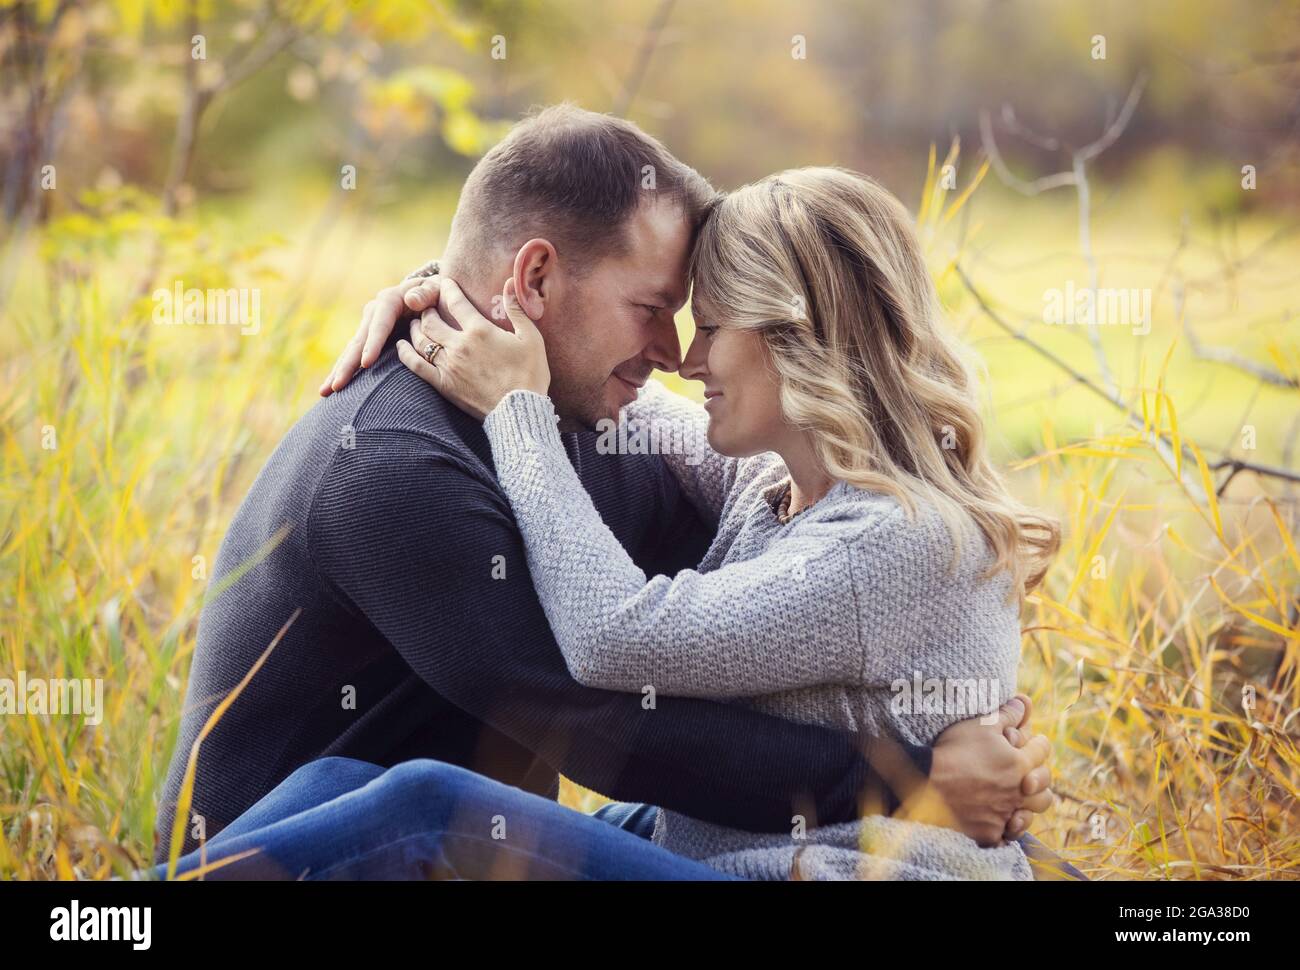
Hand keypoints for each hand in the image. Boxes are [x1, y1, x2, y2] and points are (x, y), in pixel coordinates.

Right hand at [319, 272, 441, 395]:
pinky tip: (332, 390)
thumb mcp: (436, 290)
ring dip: (339, 372)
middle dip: (348, 364)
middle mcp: (374, 314)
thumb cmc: (438, 296)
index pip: (380, 325)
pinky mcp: (369, 340)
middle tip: (338, 386)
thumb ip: (426, 293)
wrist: (432, 297)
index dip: (372, 343)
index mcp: (390, 301)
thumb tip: (411, 300)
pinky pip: (355, 358)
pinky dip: (344, 372)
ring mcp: (369, 327)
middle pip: (359, 341)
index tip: (367, 364)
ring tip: (327, 392)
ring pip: (352, 352)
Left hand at [396, 277, 550, 420]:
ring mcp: (448, 366)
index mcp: (480, 330)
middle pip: (431, 320)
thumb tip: (511, 283)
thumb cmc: (529, 374)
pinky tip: (401, 346)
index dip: (448, 289)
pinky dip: (405, 353)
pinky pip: (416, 365)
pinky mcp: (443, 384)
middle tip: (428, 306)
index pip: (456, 302)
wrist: (519, 410)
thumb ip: (517, 309)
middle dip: (427, 309)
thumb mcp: (531, 338)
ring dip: (415, 328)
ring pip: (421, 340)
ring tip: (415, 323)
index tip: (445, 283)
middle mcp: (459, 345)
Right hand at [904, 693, 1053, 846]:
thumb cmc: (953, 751)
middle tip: (1030, 774)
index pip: (1042, 751)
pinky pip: (1007, 835)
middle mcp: (1018, 791)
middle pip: (1044, 788)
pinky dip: (1006, 828)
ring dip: (1028, 806)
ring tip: (1019, 801)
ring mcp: (1004, 815)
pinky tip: (1000, 821)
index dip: (1040, 743)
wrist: (927, 785)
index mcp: (1019, 763)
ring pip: (1030, 814)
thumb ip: (1006, 715)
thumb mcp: (979, 725)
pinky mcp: (990, 833)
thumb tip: (1023, 702)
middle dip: (1040, 779)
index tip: (1036, 741)